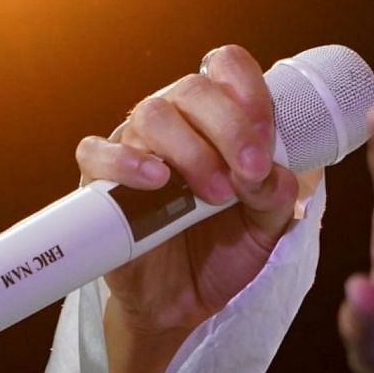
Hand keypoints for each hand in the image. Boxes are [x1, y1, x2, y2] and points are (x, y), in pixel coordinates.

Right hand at [75, 45, 301, 340]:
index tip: (268, 140)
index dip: (250, 92)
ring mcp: (134, 148)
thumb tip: (271, 174)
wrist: (183, 304)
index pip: (227, 69)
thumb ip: (277, 196)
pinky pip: (96, 152)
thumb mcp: (267, 228)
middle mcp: (175, 123)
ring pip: (151, 115)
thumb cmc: (222, 252)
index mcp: (217, 120)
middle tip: (251, 172)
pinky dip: (124, 161)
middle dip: (230, 127)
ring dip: (190, 151)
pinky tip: (156, 182)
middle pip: (193, 89)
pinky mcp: (100, 183)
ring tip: (215, 195)